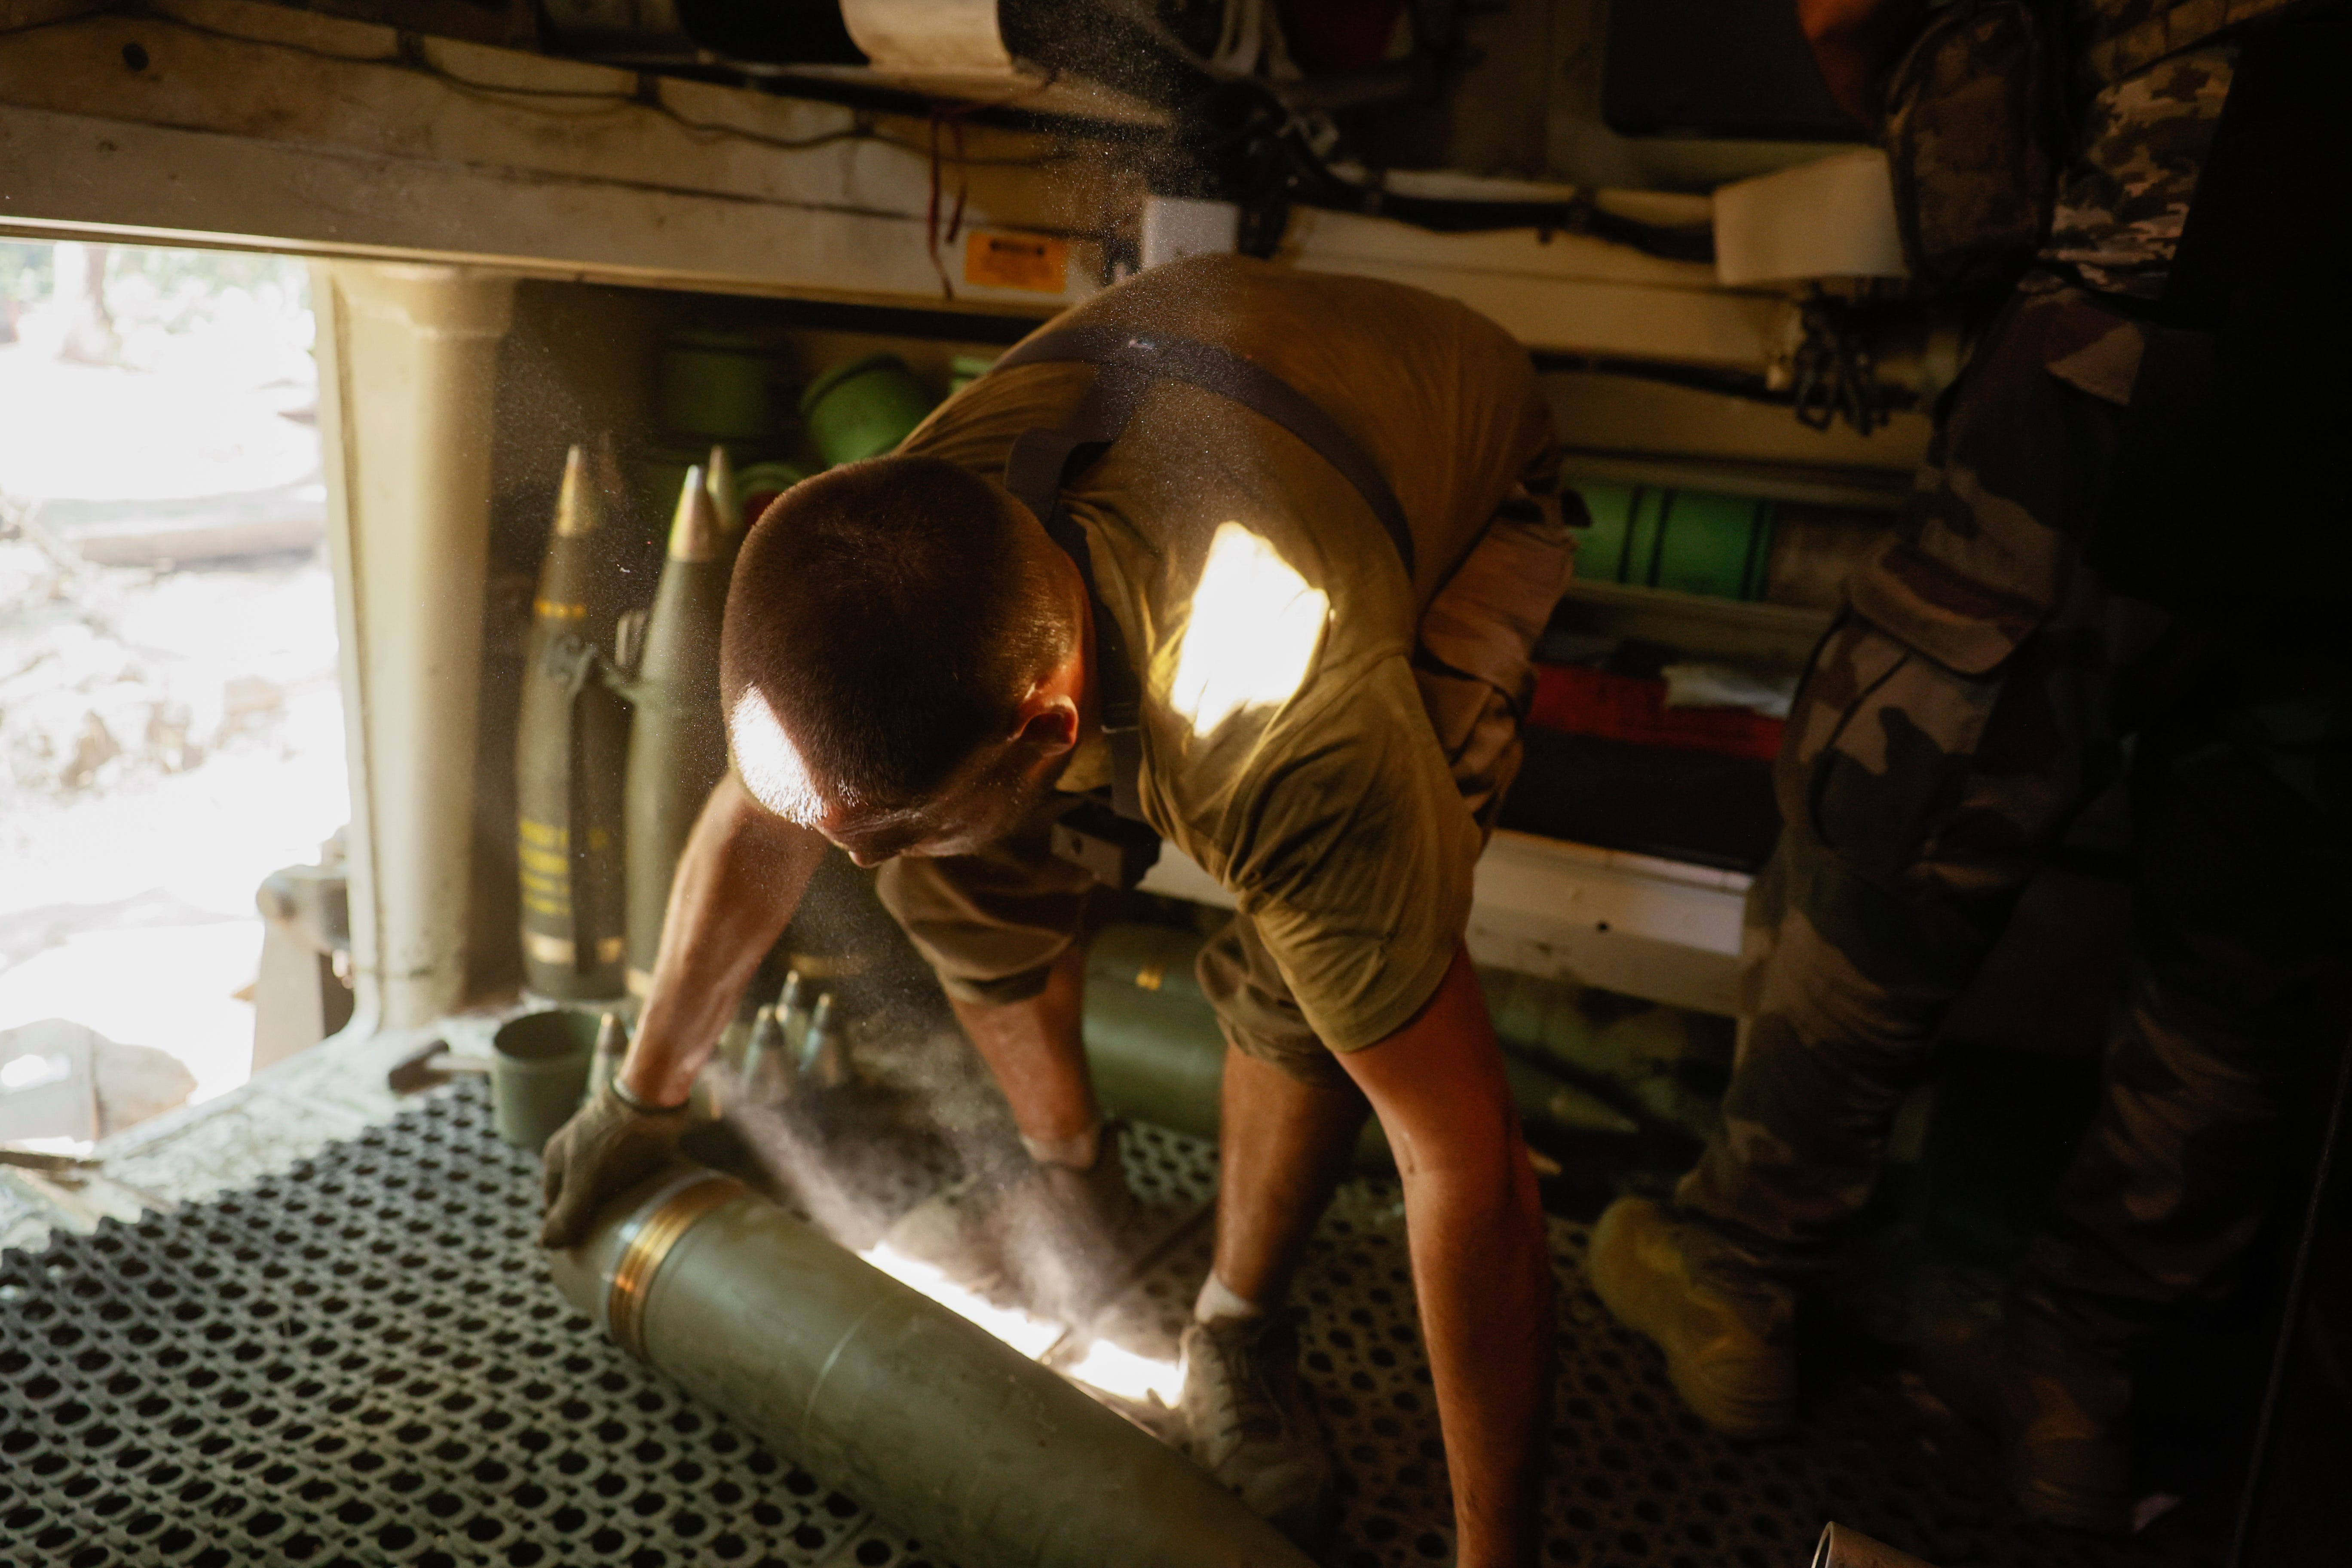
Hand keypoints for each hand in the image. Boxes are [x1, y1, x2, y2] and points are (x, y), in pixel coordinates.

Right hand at [538, 1084, 689, 1249]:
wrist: (654, 1094)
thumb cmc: (615, 1138)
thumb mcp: (586, 1180)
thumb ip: (567, 1214)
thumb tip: (547, 1244)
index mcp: (557, 1156)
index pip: (554, 1202)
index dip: (566, 1225)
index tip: (583, 1248)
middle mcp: (579, 1147)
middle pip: (582, 1191)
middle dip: (593, 1213)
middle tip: (611, 1239)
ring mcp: (607, 1141)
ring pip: (608, 1181)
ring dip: (618, 1200)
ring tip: (633, 1223)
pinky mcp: (635, 1138)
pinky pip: (632, 1170)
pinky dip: (638, 1185)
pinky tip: (651, 1200)